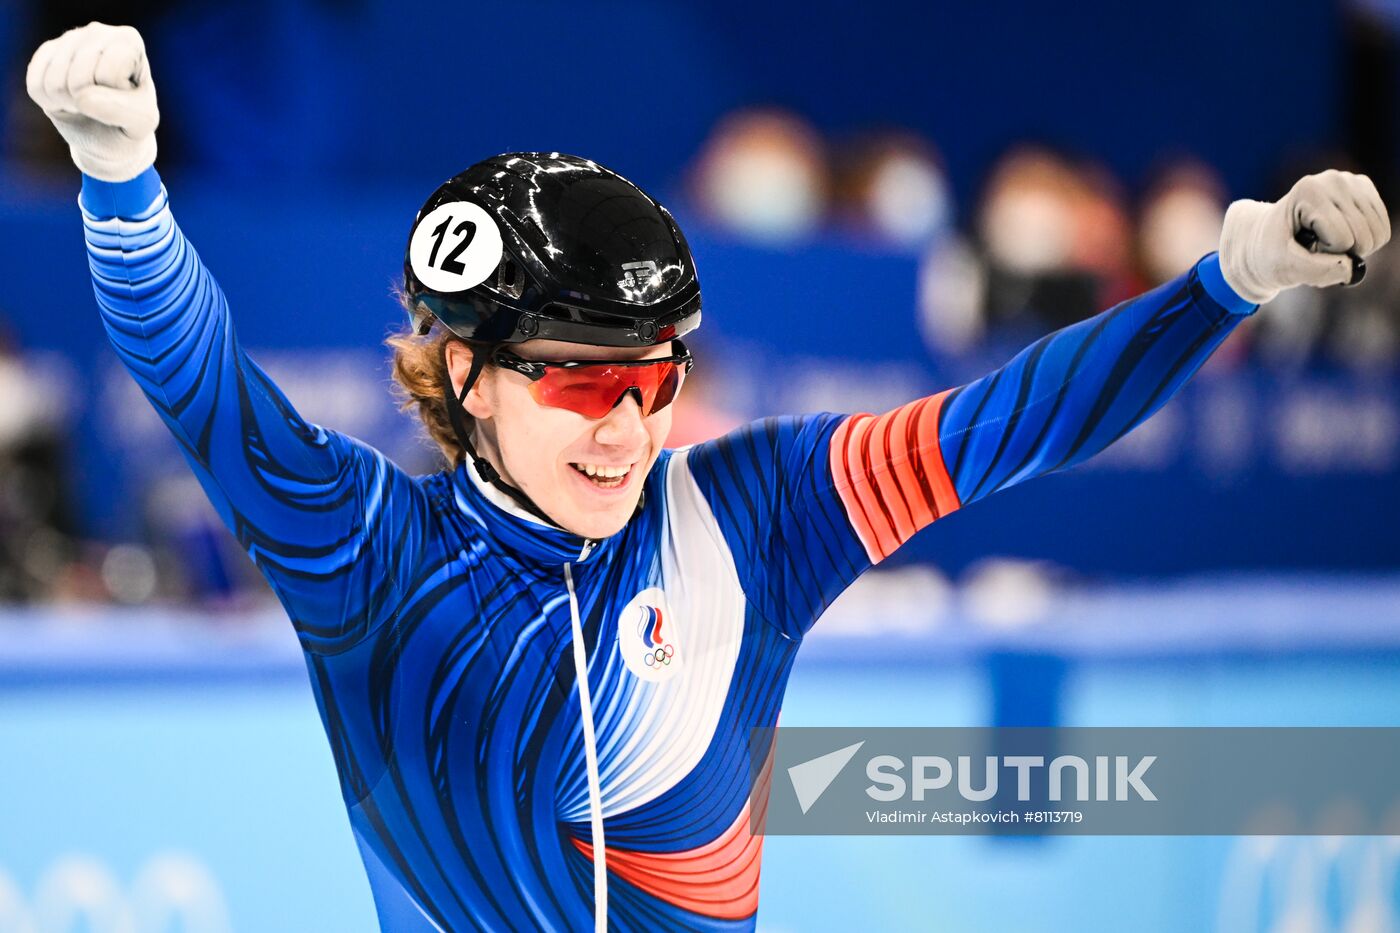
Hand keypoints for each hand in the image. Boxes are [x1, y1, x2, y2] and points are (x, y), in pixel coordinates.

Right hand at [25, 22, 158, 181]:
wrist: (109, 131)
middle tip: (104, 104)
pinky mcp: (45, 54)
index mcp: (128, 40)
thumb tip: (82, 97)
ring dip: (70, 104)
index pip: (109, 75)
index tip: (125, 100)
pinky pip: (36, 86)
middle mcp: (97, 31)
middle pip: (79, 79)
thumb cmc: (130, 122)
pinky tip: (69, 98)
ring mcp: (67, 39)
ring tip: (88, 101)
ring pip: (54, 83)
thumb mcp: (141, 122)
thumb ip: (121, 110)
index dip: (115, 99)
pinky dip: (51, 103)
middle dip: (90, 103)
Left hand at [1218, 169, 1390, 304]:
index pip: (1342, 239)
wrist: (1267, 240)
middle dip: (1339, 253)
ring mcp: (1352, 182)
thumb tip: (1351, 268)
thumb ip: (1316, 271)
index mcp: (1309, 191)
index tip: (1300, 245)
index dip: (1322, 254)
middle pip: (1363, 237)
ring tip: (1324, 240)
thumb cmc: (1272, 254)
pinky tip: (1337, 234)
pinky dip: (1362, 242)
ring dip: (1352, 249)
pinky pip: (1382, 231)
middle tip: (1313, 246)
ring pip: (1377, 235)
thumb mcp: (1284, 268)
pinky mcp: (1365, 190)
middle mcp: (1334, 180)